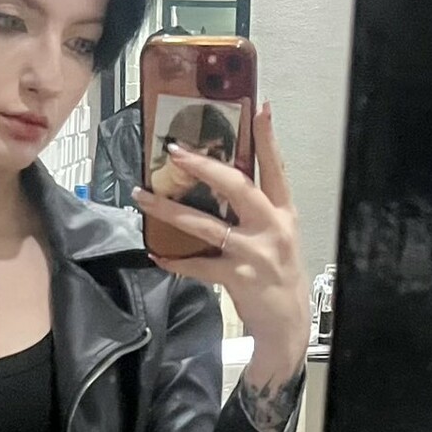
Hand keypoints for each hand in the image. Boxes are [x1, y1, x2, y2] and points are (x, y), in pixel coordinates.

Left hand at [133, 101, 310, 390]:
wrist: (287, 324)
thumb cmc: (279, 276)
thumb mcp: (278, 236)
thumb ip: (257, 210)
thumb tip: (221, 181)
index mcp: (283, 212)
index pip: (276, 168)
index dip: (267, 138)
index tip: (259, 107)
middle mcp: (271, 227)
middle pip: (237, 186)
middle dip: (204, 166)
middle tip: (175, 152)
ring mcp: (254, 252)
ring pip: (206, 225)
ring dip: (170, 210)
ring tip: (143, 198)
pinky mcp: (237, 277)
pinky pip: (197, 265)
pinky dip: (174, 260)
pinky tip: (156, 252)